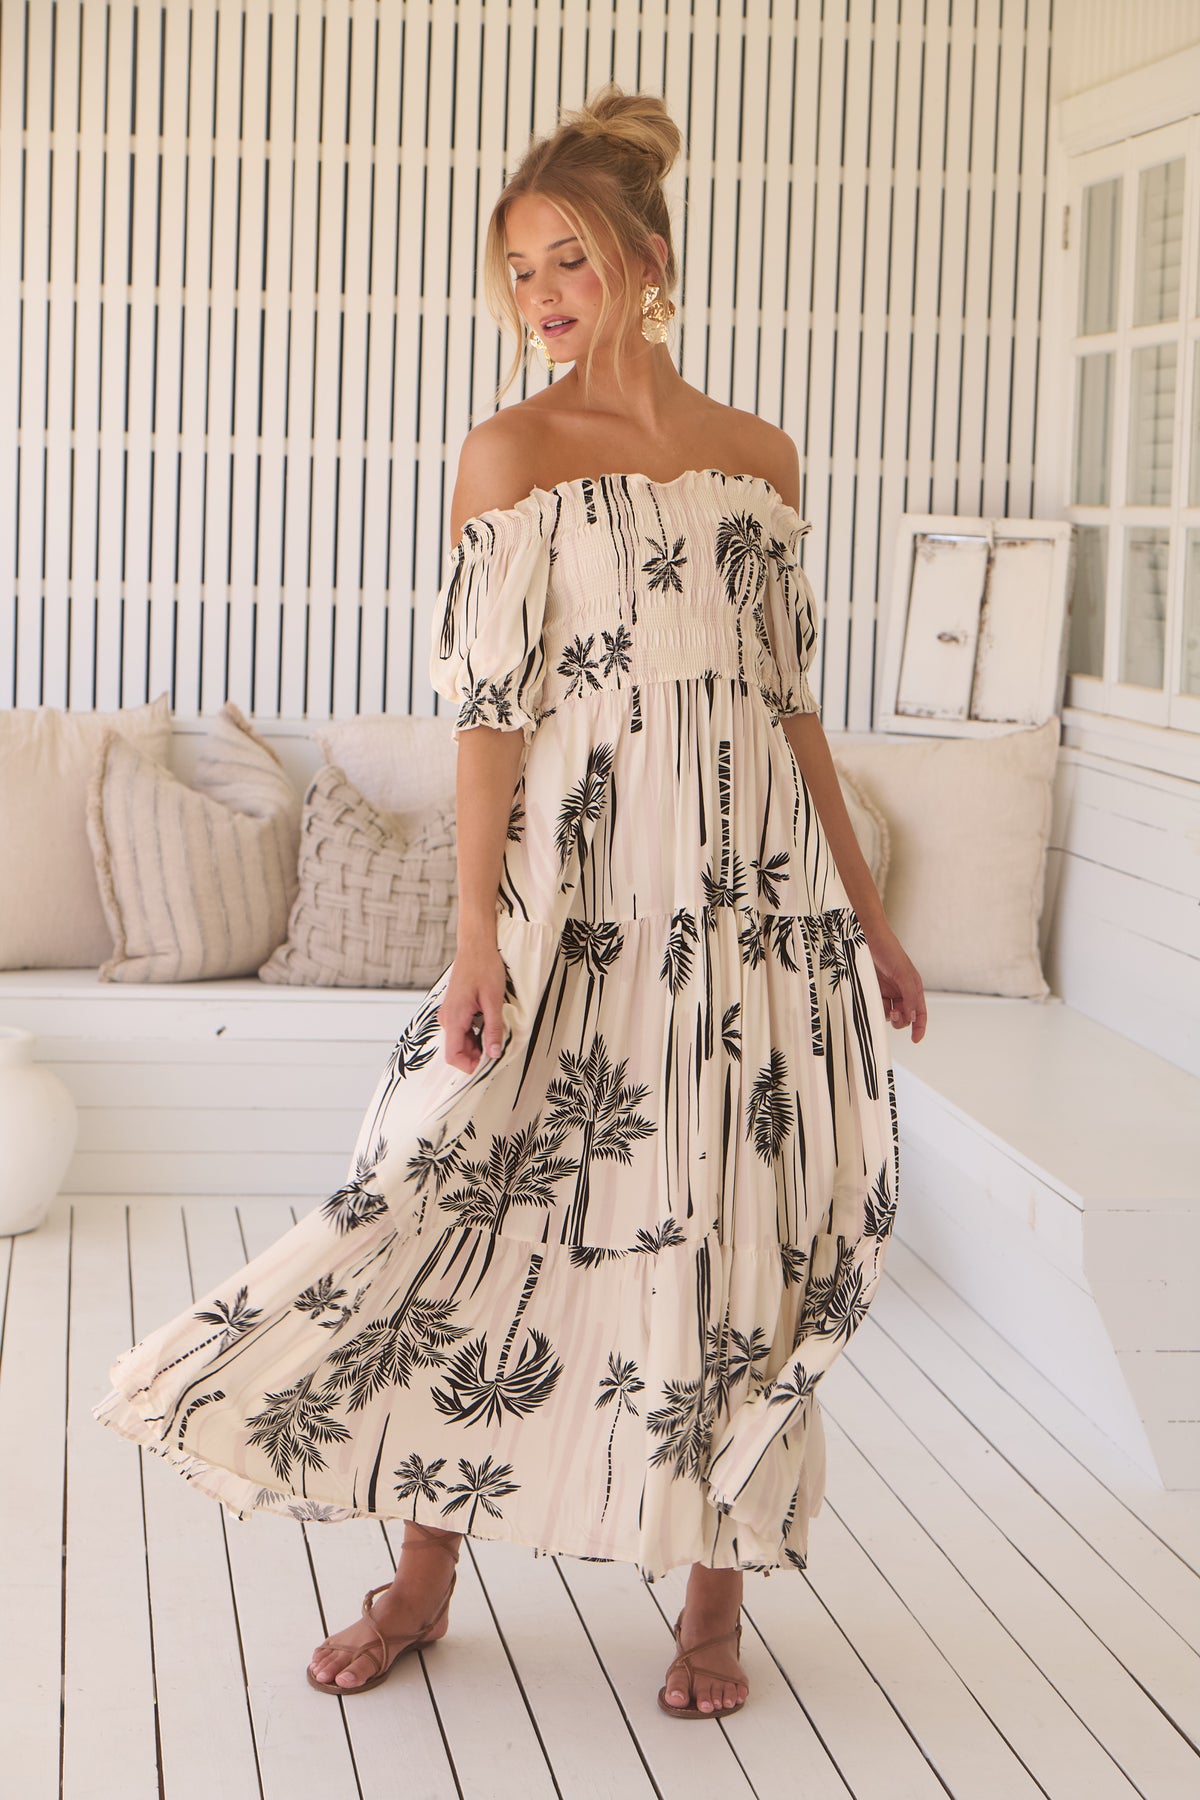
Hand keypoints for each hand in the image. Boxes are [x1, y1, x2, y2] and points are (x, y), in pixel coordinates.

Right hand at [438, 942, 508, 1071]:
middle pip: (457, 1050)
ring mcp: (449, 1012)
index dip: (469, 1066)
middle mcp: (447, 1018)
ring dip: (476, 1044)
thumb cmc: (484, 968)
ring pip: (460, 1040)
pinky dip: (474, 1033)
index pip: (453, 1056)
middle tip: (498, 1049)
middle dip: (476, 1055)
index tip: (487, 1064)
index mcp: (455, 1018)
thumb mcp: (493, 1001)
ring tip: (496, 1035)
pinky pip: (461, 1029)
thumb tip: (493, 1053)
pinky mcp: (454, 1007)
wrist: (476, 946)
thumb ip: (493, 1029)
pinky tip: (489, 1024)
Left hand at [863, 919, 926, 1043]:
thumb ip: (909, 996)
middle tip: (893, 1012)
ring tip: (882, 1004)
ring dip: (886, 1014)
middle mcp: (902, 991)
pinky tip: (872, 1000)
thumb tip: (913, 1018)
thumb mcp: (903, 975)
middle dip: (901, 1019)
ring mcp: (887, 991)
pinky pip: (876, 1006)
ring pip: (889, 1013)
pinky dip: (875, 1007)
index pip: (920, 1013)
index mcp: (914, 987)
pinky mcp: (873, 989)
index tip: (915, 1040)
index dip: (919, 1027)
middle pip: (905, 1016)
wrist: (867, 937)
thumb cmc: (889, 951)